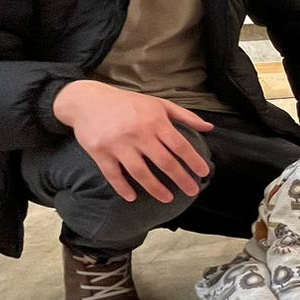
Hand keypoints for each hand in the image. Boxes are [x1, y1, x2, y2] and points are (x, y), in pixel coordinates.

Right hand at [52, 79, 213, 203]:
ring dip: (155, 188)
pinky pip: (113, 174)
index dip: (193, 161)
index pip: (179, 145)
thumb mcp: (159, 104)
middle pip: (164, 161)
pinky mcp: (100, 152)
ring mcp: (118, 144)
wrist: (88, 101)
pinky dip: (122, 187)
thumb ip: (185, 116)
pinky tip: (132, 197)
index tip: (203, 173)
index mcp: (155, 121)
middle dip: (181, 179)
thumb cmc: (129, 103)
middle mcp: (138, 133)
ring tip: (168, 199)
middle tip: (193, 191)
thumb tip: (210, 127)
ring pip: (140, 172)